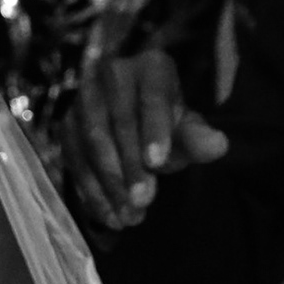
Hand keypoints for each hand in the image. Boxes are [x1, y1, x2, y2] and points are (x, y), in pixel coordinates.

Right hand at [62, 49, 224, 232]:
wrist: (137, 124)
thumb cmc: (167, 126)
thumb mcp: (188, 131)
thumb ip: (199, 138)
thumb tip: (219, 144)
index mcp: (151, 66)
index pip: (152, 96)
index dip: (154, 128)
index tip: (158, 163)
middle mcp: (111, 73)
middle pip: (117, 120)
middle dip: (130, 164)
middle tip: (143, 201)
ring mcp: (83, 97)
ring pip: (91, 140)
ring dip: (109, 182)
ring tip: (128, 216)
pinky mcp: (65, 123)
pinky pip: (74, 157)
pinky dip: (90, 189)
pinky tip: (108, 215)